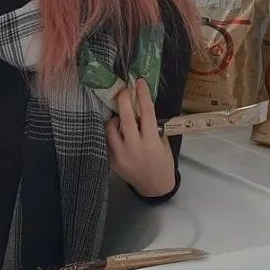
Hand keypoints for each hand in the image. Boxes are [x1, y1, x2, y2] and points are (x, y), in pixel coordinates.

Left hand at [106, 78, 175, 197]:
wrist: (154, 187)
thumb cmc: (162, 163)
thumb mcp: (164, 144)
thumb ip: (154, 127)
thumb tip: (142, 108)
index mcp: (151, 142)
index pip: (147, 112)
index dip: (142, 95)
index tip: (139, 82)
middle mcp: (134, 148)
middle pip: (125, 118)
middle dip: (124, 100)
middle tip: (124, 91)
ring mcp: (121, 155)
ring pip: (110, 128)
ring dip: (115, 119)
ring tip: (121, 118)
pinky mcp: (111, 161)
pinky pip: (106, 141)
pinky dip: (110, 134)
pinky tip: (116, 132)